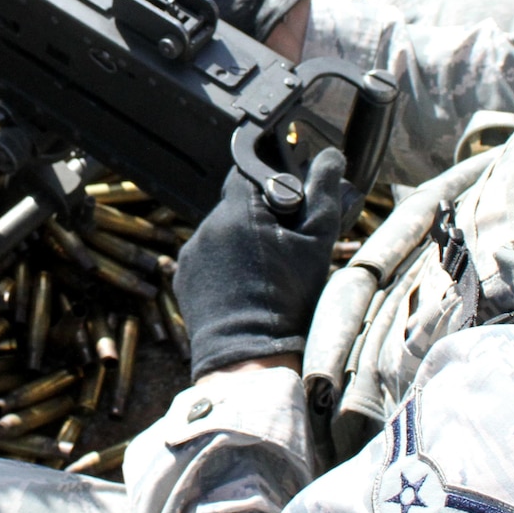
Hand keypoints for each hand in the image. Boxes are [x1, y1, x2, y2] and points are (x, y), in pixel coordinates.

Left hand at [172, 147, 360, 379]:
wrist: (250, 356)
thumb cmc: (288, 302)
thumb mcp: (317, 243)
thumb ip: (323, 192)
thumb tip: (328, 156)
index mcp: (238, 209)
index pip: (252, 171)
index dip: (276, 183)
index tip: (292, 202)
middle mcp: (208, 225)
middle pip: (239, 203)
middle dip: (263, 215)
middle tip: (286, 244)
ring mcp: (192, 252)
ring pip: (224, 231)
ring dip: (244, 240)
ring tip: (267, 271)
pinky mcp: (185, 276)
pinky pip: (209, 257)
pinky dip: (226, 264)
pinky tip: (246, 284)